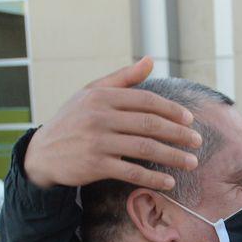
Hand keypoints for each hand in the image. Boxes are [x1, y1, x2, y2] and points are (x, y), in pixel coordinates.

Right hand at [24, 57, 202, 190]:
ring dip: (172, 156)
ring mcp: (96, 141)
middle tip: (198, 142)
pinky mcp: (94, 165)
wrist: (43, 153)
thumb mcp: (92, 93)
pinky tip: (169, 182)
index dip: (171, 110)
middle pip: (149, 124)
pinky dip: (152, 177)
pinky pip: (131, 171)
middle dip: (178, 134)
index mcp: (101, 96)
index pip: (145, 100)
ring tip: (191, 162)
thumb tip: (151, 60)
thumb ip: (123, 78)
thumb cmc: (73, 120)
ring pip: (144, 148)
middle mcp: (99, 116)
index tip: (190, 120)